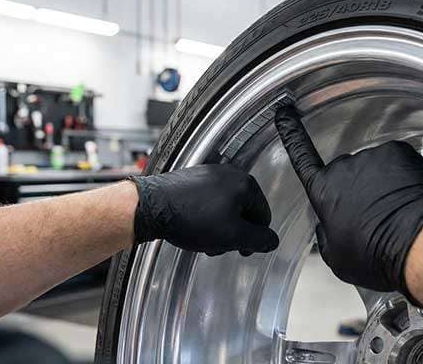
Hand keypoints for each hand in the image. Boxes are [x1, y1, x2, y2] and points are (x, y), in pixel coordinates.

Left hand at [129, 165, 278, 255]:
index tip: (240, 249)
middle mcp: (229, 174)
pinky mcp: (192, 179)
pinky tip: (192, 227)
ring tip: (203, 238)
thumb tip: (272, 240)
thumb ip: (258, 240)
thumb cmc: (190, 218)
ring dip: (218, 226)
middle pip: (243, 211)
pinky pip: (207, 201)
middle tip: (219, 245)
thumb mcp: (233, 236)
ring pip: (225, 207)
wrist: (151, 207)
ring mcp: (209, 174)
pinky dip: (204, 216)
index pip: (263, 217)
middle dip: (233, 232)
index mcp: (245, 185)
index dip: (253, 238)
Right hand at [275, 107, 422, 301]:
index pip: (301, 157)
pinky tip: (406, 199)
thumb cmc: (378, 254)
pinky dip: (402, 176)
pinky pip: (396, 161)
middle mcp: (344, 168)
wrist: (419, 245)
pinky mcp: (398, 151)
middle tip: (373, 216)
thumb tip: (328, 226)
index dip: (292, 135)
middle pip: (345, 173)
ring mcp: (372, 157)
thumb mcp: (336, 257)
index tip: (285, 115)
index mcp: (323, 191)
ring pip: (374, 168)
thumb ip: (325, 234)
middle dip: (356, 188)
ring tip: (394, 212)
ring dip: (382, 184)